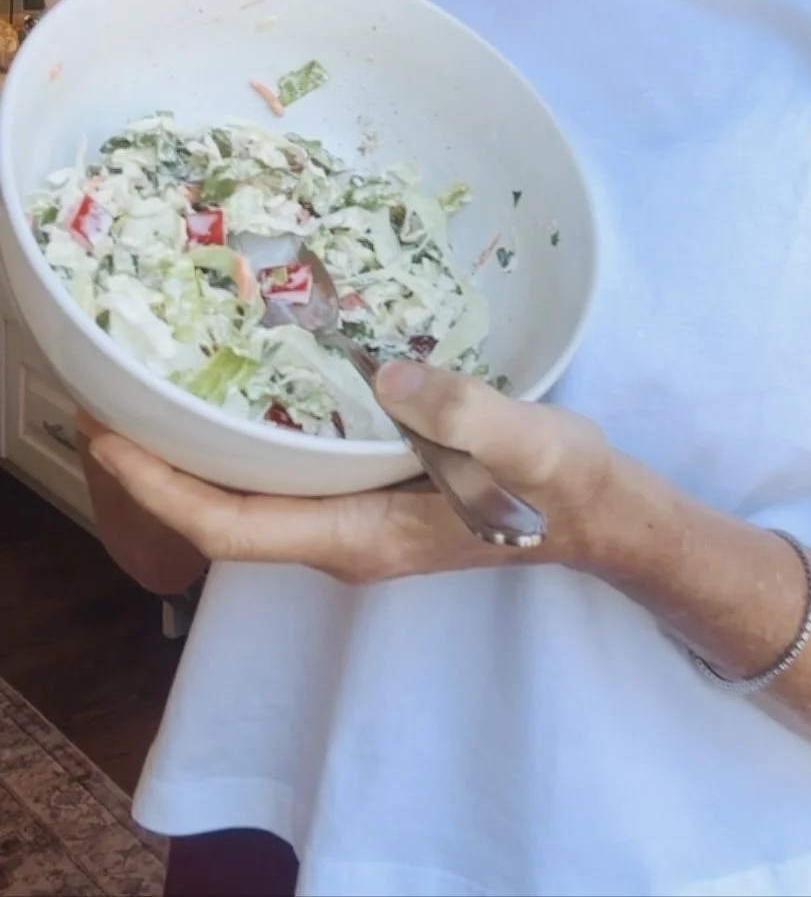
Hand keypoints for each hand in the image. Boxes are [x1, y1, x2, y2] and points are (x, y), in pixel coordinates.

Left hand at [80, 369, 613, 583]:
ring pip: (247, 496)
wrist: (603, 514)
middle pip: (219, 516)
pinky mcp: (372, 492)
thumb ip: (465, 414)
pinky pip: (282, 473)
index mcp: (358, 536)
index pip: (228, 528)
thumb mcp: (526, 446)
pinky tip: (242, 383)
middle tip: (109, 389)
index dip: (159, 487)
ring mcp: (354, 517)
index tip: (106, 435)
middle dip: (155, 466)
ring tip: (153, 382)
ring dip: (194, 452)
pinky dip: (243, 437)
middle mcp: (341, 535)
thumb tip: (391, 375)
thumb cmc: (562, 490)